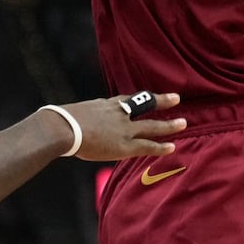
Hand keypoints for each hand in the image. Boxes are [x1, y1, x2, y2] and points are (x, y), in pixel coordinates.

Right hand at [61, 92, 184, 160]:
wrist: (62, 127)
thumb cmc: (59, 122)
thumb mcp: (73, 113)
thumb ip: (80, 117)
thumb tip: (69, 120)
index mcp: (105, 105)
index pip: (126, 100)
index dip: (138, 99)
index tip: (149, 96)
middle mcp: (118, 113)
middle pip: (145, 105)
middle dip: (161, 101)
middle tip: (176, 98)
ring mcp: (123, 129)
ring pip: (151, 125)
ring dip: (169, 125)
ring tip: (184, 123)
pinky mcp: (123, 146)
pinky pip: (146, 146)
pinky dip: (160, 146)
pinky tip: (172, 147)